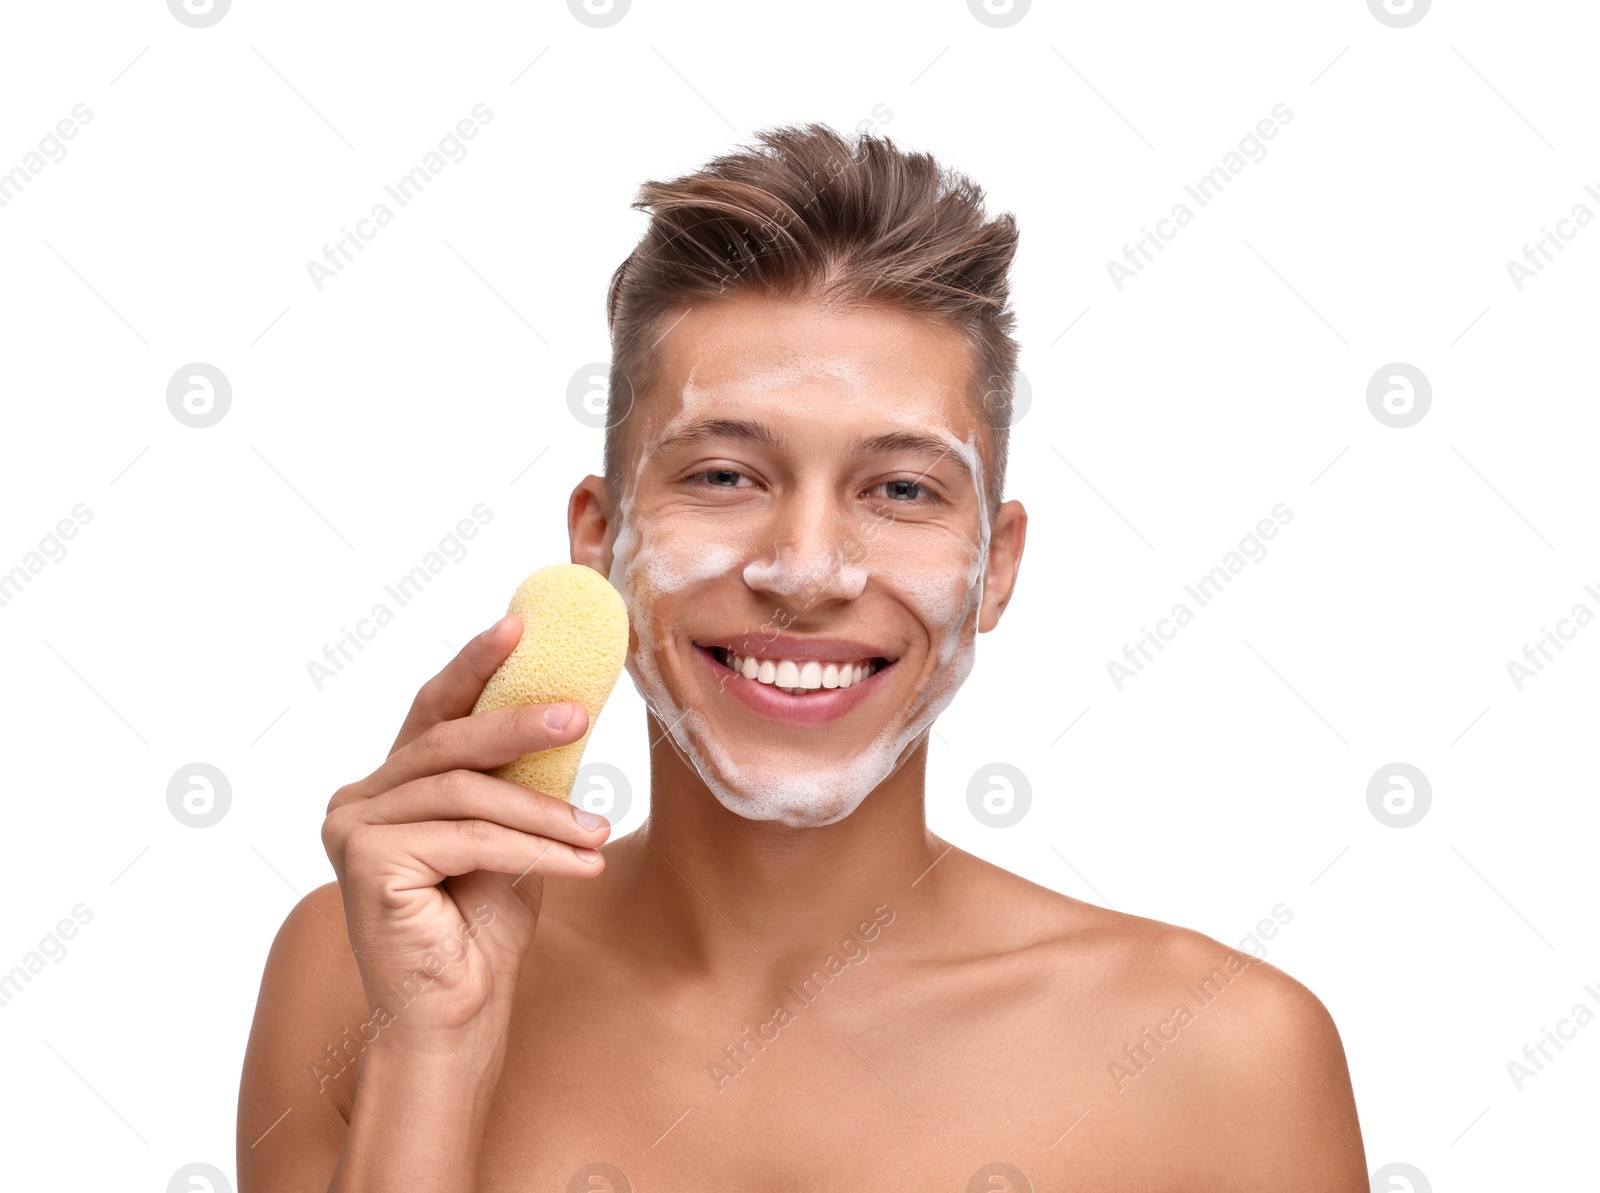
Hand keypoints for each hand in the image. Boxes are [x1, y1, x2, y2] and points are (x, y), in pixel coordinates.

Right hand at [320, 614, 609, 1051]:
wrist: (458, 1016)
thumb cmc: (482, 927)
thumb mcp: (511, 833)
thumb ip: (518, 778)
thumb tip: (567, 707)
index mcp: (391, 783)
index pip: (435, 708)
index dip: (475, 663)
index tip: (520, 624)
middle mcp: (359, 797)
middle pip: (449, 741)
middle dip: (519, 724)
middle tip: (579, 712)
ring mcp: (353, 827)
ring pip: (466, 792)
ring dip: (543, 811)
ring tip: (598, 832)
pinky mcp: (367, 862)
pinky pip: (469, 837)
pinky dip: (534, 850)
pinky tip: (583, 864)